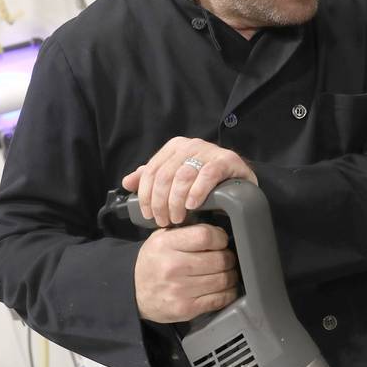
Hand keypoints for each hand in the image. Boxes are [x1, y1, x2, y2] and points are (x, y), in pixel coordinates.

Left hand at [122, 137, 257, 227]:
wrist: (239, 182)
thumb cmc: (204, 184)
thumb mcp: (175, 180)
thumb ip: (152, 179)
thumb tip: (127, 182)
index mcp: (174, 147)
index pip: (151, 171)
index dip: (146, 195)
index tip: (148, 215)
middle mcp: (190, 144)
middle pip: (165, 175)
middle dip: (161, 202)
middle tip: (165, 221)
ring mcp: (209, 151)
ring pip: (184, 176)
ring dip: (177, 201)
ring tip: (179, 219)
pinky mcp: (227, 160)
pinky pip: (208, 174)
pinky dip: (198, 191)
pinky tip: (193, 205)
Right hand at [134, 225, 239, 323]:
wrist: (134, 293)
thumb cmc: (153, 263)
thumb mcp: (160, 239)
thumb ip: (186, 232)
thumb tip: (217, 231)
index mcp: (166, 245)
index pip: (205, 236)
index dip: (220, 238)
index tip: (221, 241)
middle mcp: (172, 267)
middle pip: (219, 259)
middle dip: (228, 258)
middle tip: (226, 258)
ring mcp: (180, 290)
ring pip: (223, 279)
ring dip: (230, 275)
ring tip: (225, 272)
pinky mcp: (186, 308)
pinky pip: (219, 299)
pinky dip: (228, 293)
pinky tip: (224, 288)